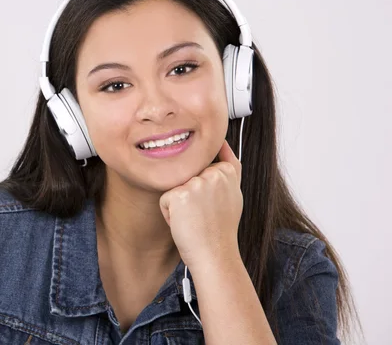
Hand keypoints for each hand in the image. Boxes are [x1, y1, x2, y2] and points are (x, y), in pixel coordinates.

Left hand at [159, 139, 242, 266]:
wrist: (215, 255)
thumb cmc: (221, 228)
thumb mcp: (233, 193)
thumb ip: (227, 166)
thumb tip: (221, 142)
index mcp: (227, 171)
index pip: (201, 169)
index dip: (203, 191)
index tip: (214, 208)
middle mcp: (213, 173)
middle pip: (186, 177)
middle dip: (190, 196)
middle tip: (204, 216)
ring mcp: (196, 183)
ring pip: (174, 187)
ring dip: (179, 205)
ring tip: (195, 220)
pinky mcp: (179, 194)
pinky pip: (165, 200)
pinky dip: (169, 215)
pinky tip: (185, 224)